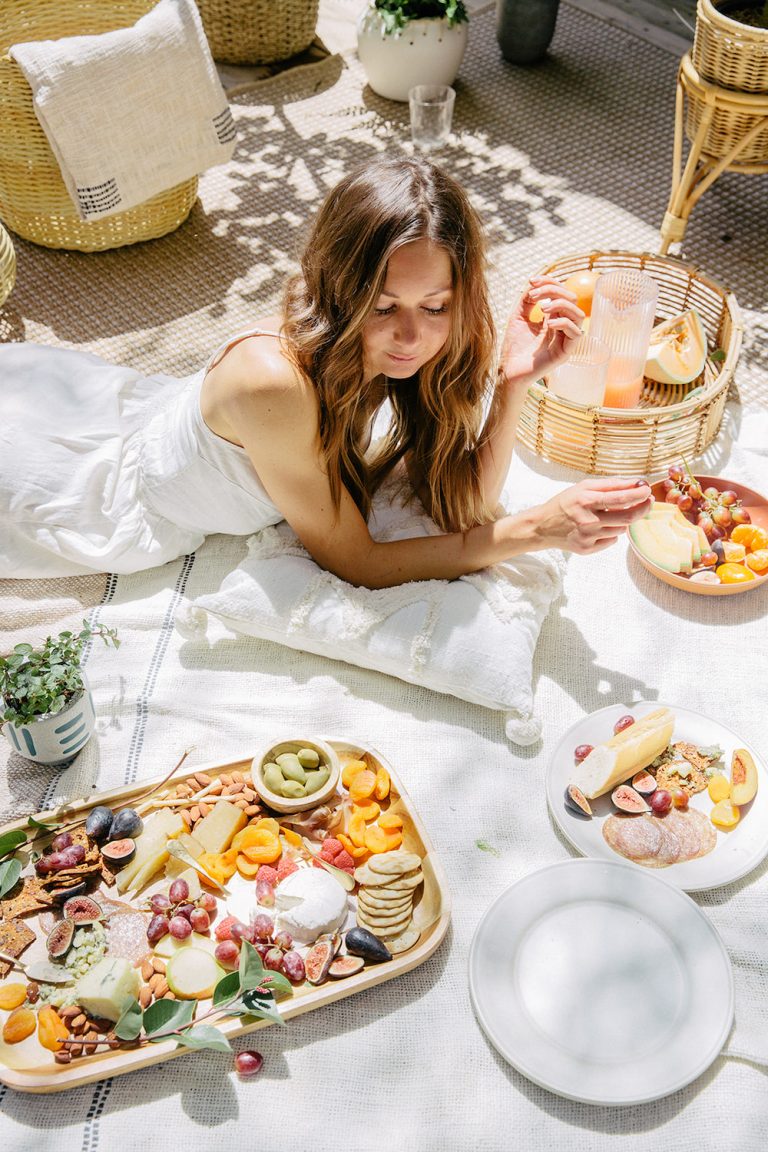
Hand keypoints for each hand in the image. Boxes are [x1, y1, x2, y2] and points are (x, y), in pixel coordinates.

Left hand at [500, 275, 583, 384]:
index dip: (549, 282)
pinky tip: (547, 324)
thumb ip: (527, 300)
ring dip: (561, 305)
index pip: (561, 293)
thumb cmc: (513, 347)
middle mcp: (562, 327)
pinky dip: (563, 323)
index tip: (531, 281)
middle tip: (533, 295)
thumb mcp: (518, 316)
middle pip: (572, 299)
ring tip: (543, 308)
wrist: (508, 371)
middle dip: (553, 290)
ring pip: (578, 314)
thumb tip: (533, 283)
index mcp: (554, 317)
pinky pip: (576, 333)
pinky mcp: (565, 353)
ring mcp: (565, 340)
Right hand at [528, 477, 652, 553]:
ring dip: (622, 521)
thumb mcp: (584, 487)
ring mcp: (588, 537)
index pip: (621, 498)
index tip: (648, 489)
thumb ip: (610, 485)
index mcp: (587, 501)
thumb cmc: (566, 503)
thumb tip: (636, 483)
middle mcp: (588, 520)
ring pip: (621, 529)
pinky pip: (611, 540)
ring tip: (609, 515)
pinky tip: (597, 528)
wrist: (543, 526)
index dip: (639, 494)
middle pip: (628, 517)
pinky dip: (610, 533)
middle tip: (648, 502)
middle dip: (643, 508)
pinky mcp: (587, 549)